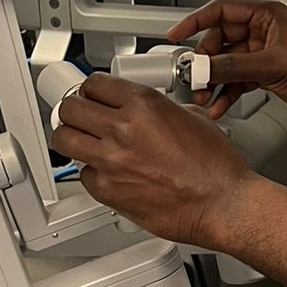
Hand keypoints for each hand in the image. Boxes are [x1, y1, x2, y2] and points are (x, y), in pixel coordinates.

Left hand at [50, 74, 250, 249]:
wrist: (222, 203)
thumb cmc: (216, 167)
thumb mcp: (194, 117)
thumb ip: (162, 109)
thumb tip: (149, 111)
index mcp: (144, 104)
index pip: (94, 84)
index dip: (91, 90)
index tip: (91, 96)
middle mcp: (123, 128)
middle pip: (70, 108)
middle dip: (74, 111)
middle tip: (80, 117)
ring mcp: (111, 160)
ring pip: (64, 139)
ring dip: (71, 138)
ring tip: (80, 141)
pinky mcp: (108, 190)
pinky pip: (84, 175)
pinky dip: (91, 173)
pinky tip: (106, 172)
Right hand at [166, 0, 286, 122]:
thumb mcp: (272, 65)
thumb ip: (233, 66)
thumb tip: (205, 67)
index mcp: (266, 16)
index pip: (221, 11)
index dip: (196, 21)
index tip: (178, 35)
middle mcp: (262, 32)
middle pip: (219, 42)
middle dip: (205, 62)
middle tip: (195, 78)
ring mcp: (263, 55)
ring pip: (226, 65)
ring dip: (214, 82)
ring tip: (205, 97)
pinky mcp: (265, 75)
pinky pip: (236, 81)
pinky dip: (226, 93)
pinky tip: (220, 105)